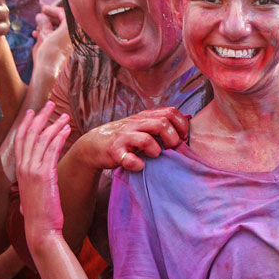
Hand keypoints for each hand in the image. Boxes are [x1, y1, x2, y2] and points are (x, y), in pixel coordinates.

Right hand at [15, 102, 70, 237]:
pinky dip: (59, 137)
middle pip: (30, 135)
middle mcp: (23, 168)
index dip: (26, 124)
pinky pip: (52, 150)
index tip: (32, 112)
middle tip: (49, 104)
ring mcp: (32, 171)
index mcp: (19, 171)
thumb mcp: (33, 193)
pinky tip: (67, 129)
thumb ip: (34, 180)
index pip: (20, 141)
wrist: (40, 230)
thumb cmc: (40, 214)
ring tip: (65, 115)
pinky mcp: (44, 174)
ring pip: (42, 140)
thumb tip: (41, 174)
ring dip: (54, 124)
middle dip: (40, 117)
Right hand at [32, 4, 70, 70]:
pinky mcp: (68, 48)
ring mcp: (72, 42)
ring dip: (48, 26)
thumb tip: (41, 15)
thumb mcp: (43, 34)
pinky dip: (50, 34)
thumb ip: (43, 23)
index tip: (42, 9)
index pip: (63, 13)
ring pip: (60, 29)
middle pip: (63, 20)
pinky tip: (37, 35)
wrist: (48, 72)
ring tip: (36, 28)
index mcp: (71, 28)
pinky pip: (60, 36)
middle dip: (49, 18)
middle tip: (39, 16)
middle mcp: (74, 34)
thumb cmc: (46, 53)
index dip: (51, 9)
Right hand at [73, 108, 189, 172]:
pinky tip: (139, 166)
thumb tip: (184, 134)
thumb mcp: (142, 126)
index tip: (182, 138)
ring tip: (155, 155)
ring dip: (155, 150)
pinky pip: (128, 159)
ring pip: (146, 139)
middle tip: (172, 149)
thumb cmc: (125, 137)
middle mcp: (135, 124)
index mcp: (145, 117)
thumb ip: (159, 126)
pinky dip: (137, 164)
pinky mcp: (115, 152)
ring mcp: (124, 137)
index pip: (170, 112)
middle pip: (162, 124)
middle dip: (172, 138)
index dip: (181, 125)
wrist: (94, 144)